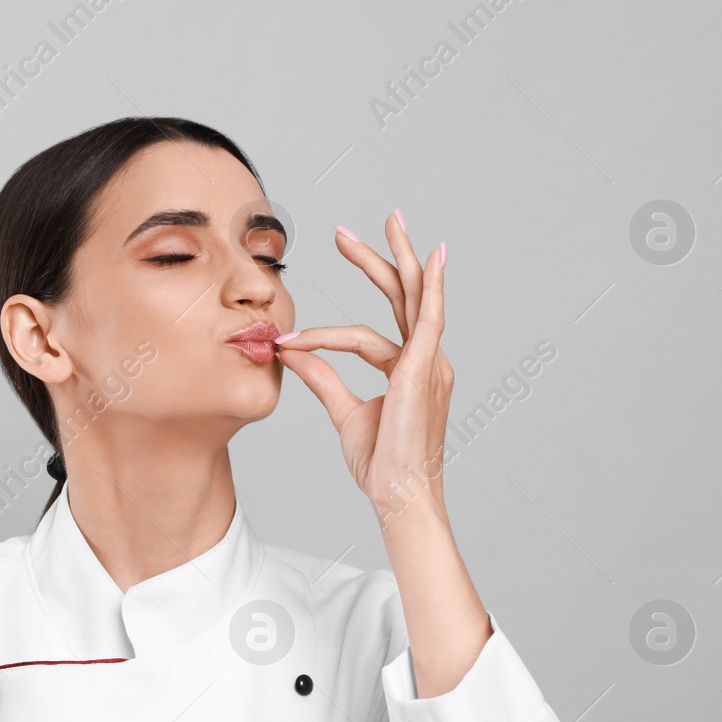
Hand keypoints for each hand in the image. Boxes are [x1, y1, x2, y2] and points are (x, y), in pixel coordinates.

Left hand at [274, 211, 452, 523]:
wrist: (400, 496)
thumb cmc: (381, 465)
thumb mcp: (345, 412)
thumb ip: (322, 378)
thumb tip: (292, 352)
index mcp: (411, 372)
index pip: (375, 330)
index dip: (328, 329)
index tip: (291, 335)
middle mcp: (427, 361)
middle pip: (403, 297)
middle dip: (380, 258)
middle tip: (348, 230)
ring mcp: (431, 363)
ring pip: (412, 298)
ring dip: (392, 259)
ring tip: (379, 226)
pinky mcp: (426, 369)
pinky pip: (419, 321)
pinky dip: (426, 288)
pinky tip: (429, 259)